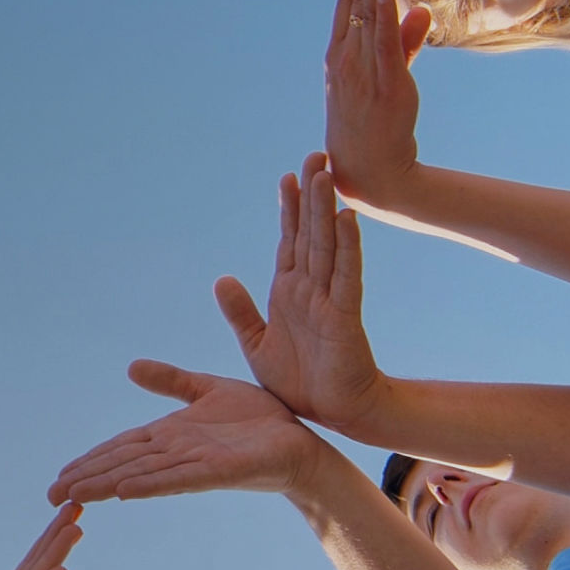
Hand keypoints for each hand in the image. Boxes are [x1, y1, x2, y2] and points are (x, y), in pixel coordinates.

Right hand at [48, 362, 332, 503]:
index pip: (122, 447)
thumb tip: (132, 367)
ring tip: (75, 497)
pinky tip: (124, 492)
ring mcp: (195, 465)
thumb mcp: (208, 389)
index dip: (90, 459)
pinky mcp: (219, 472)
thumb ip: (171, 381)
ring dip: (107, 486)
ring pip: (142, 475)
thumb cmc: (260, 419)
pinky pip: (180, 479)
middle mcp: (177, 453)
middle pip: (123, 465)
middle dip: (87, 479)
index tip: (60, 475)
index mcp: (171, 435)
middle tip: (51, 496)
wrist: (302, 439)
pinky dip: (151, 485)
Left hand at [219, 154, 388, 430]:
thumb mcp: (257, 344)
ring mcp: (329, 300)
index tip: (286, 176)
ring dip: (326, 211)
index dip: (289, 208)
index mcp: (289, 292)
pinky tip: (347, 220)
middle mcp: (310, 288)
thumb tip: (221, 278)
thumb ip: (240, 312)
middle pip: (310, 233)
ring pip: (327, 246)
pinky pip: (347, 277)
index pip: (289, 240)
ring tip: (326, 174)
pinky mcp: (345, 317)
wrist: (333, 414)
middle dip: (310, 195)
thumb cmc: (300, 382)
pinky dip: (348, 248)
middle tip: (315, 154)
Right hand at [325, 0, 429, 208]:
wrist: (371, 172)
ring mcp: (359, 66)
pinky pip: (379, 41)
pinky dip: (379, 12)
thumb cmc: (377, 126)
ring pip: (363, 6)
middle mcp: (344, 53)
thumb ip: (406, 41)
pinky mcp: (381, 81)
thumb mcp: (391, 76)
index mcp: (341, 51)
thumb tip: (421, 11)